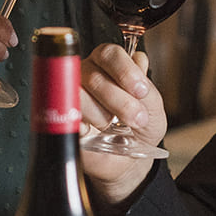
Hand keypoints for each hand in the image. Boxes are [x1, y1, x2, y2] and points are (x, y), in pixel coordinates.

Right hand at [79, 43, 164, 203]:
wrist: (129, 162)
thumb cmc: (139, 130)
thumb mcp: (153, 108)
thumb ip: (146, 85)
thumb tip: (139, 59)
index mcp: (108, 67)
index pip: (109, 54)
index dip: (125, 69)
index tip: (140, 91)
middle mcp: (87, 76)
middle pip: (94, 76)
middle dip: (120, 100)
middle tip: (137, 118)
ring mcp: (72, 97)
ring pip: (78, 93)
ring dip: (102, 114)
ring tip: (113, 126)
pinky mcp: (62, 119)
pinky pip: (65, 115)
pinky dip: (85, 125)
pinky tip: (95, 132)